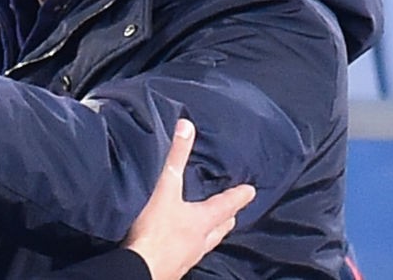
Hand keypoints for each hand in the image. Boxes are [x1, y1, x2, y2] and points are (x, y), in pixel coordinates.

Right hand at [124, 119, 255, 279]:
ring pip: (207, 242)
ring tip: (210, 228)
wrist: (141, 269)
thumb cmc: (155, 230)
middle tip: (232, 212)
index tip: (251, 190)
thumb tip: (187, 125)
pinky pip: (190, 253)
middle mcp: (201, 239)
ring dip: (211, 233)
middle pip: (220, 227)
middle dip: (227, 218)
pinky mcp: (174, 266)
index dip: (238, 196)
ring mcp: (189, 256)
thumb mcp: (165, 189)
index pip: (226, 205)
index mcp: (203, 220)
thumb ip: (175, 158)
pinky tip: (182, 245)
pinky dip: (191, 245)